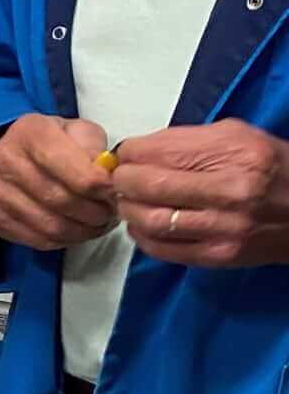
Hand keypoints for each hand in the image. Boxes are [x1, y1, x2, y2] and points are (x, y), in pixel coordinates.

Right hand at [0, 114, 116, 250]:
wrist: (3, 152)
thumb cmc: (46, 142)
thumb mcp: (74, 130)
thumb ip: (94, 147)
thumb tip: (107, 176)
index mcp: (31, 133)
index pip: (76, 173)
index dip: (102, 188)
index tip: (116, 192)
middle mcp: (7, 161)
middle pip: (62, 201)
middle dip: (95, 213)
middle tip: (110, 213)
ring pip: (51, 226)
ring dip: (83, 231)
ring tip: (97, 224)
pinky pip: (38, 240)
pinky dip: (64, 240)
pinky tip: (76, 230)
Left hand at [112, 120, 288, 266]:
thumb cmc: (273, 169)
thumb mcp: (239, 137)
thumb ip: (189, 141)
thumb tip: (139, 150)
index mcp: (236, 154)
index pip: (162, 151)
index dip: (131, 153)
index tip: (125, 154)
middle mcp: (232, 192)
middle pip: (149, 185)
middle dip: (123, 179)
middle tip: (119, 177)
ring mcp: (225, 228)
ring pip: (150, 220)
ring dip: (128, 209)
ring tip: (128, 200)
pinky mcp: (219, 256)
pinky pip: (163, 249)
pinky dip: (141, 236)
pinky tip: (141, 224)